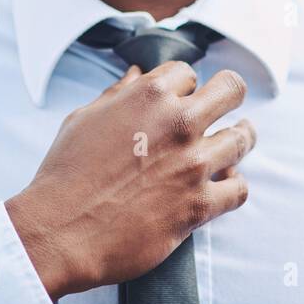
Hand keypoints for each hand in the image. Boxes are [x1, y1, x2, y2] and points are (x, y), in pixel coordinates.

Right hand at [4, 61, 254, 302]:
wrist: (60, 230)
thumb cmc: (65, 173)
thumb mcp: (83, 119)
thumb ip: (117, 94)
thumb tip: (136, 74)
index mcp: (149, 95)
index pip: (187, 73)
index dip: (184, 85)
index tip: (183, 97)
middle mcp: (178, 123)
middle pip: (231, 90)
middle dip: (227, 95)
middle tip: (225, 106)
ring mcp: (193, 164)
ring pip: (242, 138)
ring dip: (240, 138)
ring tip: (236, 141)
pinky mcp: (199, 205)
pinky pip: (239, 189)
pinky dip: (234, 185)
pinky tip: (225, 184)